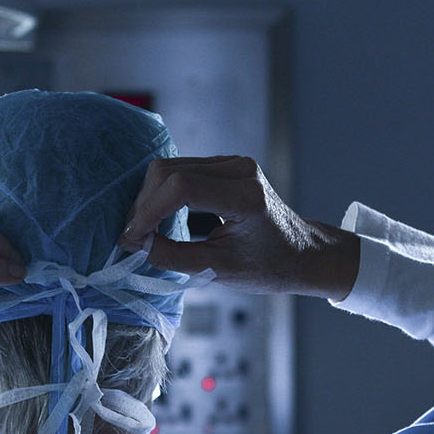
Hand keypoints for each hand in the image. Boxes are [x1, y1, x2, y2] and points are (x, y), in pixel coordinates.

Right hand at [119, 156, 359, 298]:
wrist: (300, 253)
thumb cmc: (269, 266)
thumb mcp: (219, 270)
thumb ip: (174, 256)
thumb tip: (138, 243)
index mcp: (244, 197)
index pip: (181, 188)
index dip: (148, 212)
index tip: (132, 238)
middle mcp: (239, 170)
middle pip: (169, 171)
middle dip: (143, 204)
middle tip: (133, 238)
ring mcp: (233, 163)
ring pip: (170, 167)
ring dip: (149, 198)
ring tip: (143, 230)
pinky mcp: (225, 165)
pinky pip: (180, 169)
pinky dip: (161, 193)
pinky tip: (157, 217)